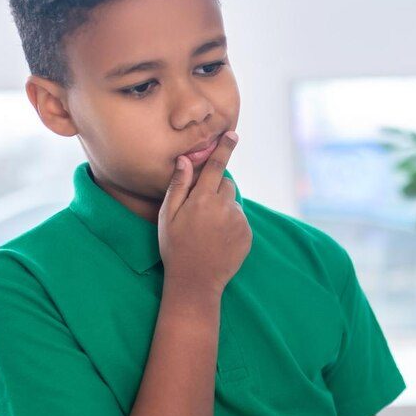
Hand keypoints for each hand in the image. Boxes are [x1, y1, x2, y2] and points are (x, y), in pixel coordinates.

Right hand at [156, 131, 250, 294]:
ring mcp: (238, 222)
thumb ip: (178, 186)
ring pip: (233, 203)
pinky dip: (231, 225)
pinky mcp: (247, 235)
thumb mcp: (167, 216)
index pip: (217, 166)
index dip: (225, 148)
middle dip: (216, 190)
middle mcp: (224, 207)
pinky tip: (217, 240)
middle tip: (200, 211)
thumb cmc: (175, 248)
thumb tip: (186, 160)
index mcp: (202, 199)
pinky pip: (240, 220)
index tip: (233, 134)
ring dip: (223, 209)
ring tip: (207, 231)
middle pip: (226, 185)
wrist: (195, 282)